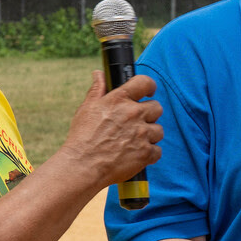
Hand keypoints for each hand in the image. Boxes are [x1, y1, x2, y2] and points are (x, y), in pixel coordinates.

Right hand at [62, 72, 162, 186]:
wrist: (83, 166)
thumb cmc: (82, 137)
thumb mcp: (87, 108)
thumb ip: (97, 89)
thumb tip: (99, 74)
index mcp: (119, 100)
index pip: (144, 82)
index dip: (148, 86)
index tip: (147, 92)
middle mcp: (133, 114)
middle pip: (157, 107)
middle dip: (149, 115)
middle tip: (137, 123)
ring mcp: (141, 134)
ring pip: (159, 130)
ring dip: (149, 136)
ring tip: (133, 142)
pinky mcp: (145, 153)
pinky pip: (157, 151)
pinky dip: (149, 154)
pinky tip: (135, 155)